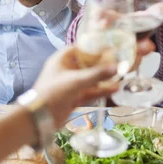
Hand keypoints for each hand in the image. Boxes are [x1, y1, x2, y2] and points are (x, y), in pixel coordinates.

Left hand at [33, 38, 156, 125]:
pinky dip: (103, 89)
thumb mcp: (76, 81)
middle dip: (108, 61)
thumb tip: (120, 66)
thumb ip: (98, 74)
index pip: (85, 46)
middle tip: (125, 57)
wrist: (37, 120)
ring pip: (94, 77)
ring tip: (125, 72)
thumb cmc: (52, 93)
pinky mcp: (75, 96)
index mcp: (64, 58)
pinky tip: (117, 88)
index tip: (117, 42)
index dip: (101, 44)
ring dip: (107, 76)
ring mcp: (73, 83)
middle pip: (92, 62)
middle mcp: (69, 68)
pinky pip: (92, 90)